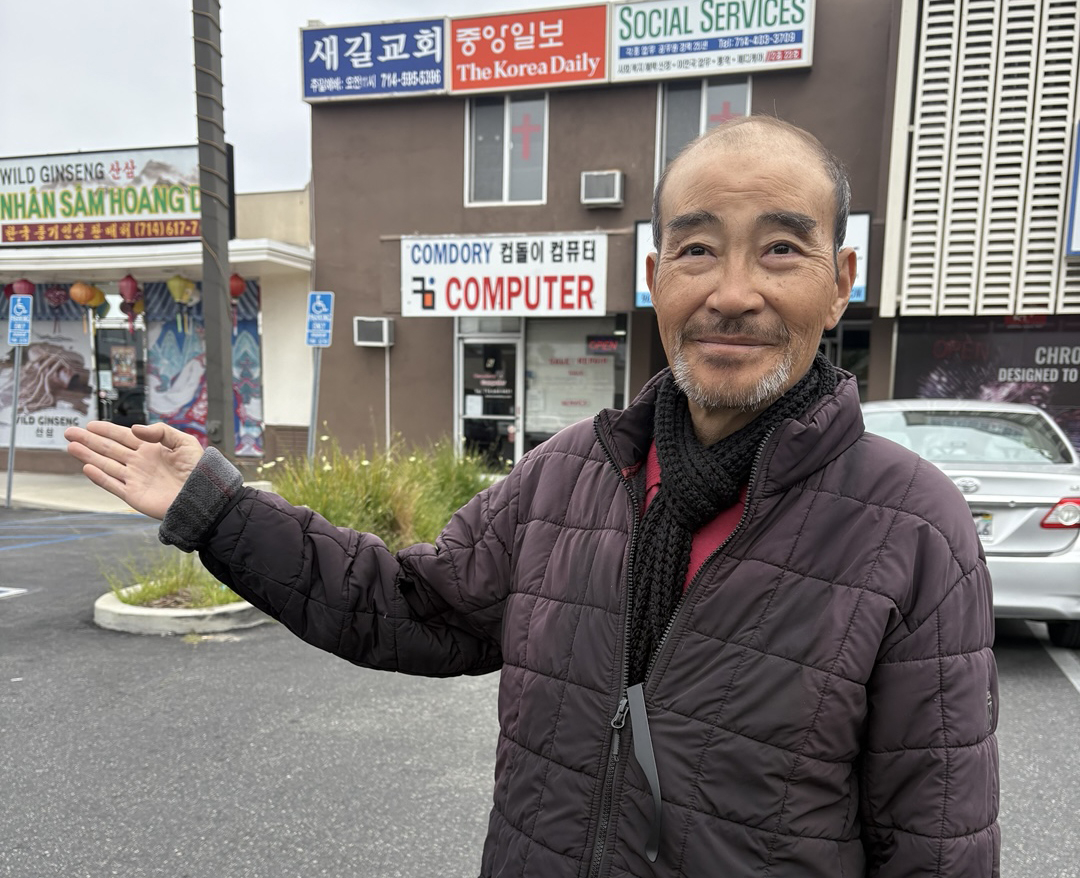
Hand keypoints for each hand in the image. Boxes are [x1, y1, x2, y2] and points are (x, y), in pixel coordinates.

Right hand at [64, 421, 204, 519]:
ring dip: (88, 455)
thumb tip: (134, 428)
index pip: (124, 436)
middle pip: (109, 449)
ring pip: (106, 464)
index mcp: (152, 449)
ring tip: (71, 446)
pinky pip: (112, 485)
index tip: (90, 424)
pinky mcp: (134, 495)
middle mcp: (140, 463)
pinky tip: (87, 467)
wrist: (203, 496)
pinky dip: (99, 477)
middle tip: (70, 432)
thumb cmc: (198, 469)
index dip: (107, 430)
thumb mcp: (184, 442)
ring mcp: (135, 479)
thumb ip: (161, 431)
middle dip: (89, 440)